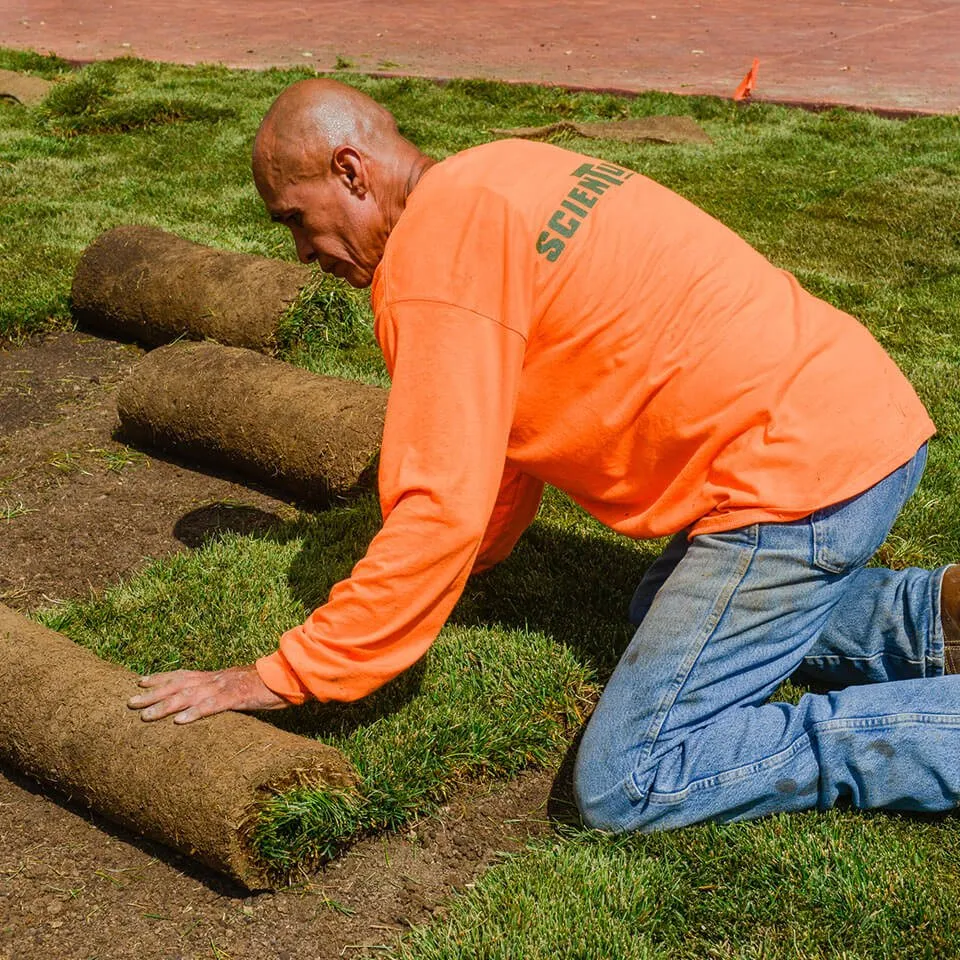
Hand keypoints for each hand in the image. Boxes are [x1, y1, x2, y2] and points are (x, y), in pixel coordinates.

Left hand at [128, 663, 289, 723]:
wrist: (288, 676)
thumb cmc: (265, 684)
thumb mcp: (239, 686)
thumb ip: (222, 693)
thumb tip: (210, 702)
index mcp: (215, 676)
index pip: (182, 675)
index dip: (161, 678)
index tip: (140, 681)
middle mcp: (214, 680)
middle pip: (177, 685)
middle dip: (153, 694)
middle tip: (130, 703)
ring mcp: (224, 688)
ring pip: (188, 697)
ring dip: (165, 707)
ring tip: (146, 716)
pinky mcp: (236, 698)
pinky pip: (212, 707)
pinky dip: (195, 714)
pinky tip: (180, 722)